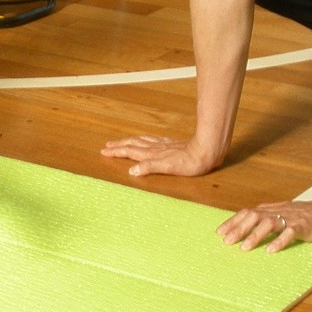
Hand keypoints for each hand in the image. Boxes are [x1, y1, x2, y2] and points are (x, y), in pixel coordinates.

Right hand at [100, 134, 224, 177]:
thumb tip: (131, 171)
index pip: (130, 152)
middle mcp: (155, 148)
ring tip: (122, 141)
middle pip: (133, 144)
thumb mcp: (168, 168)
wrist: (206, 151)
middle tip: (107, 145)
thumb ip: (149, 167)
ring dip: (129, 141)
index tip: (104, 151)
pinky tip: (147, 140)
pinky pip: (152, 140)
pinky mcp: (172, 144)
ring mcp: (163, 145)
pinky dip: (144, 140)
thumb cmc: (189, 163)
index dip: (117, 152)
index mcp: (152, 155)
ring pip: (141, 141)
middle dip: (119, 145)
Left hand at [218, 197, 311, 251]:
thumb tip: (247, 224)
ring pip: (269, 223)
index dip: (233, 221)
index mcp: (273, 209)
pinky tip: (271, 250)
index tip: (220, 233)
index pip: (248, 212)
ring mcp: (292, 218)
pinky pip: (290, 233)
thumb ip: (268, 217)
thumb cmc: (308, 215)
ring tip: (244, 248)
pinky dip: (279, 241)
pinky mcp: (304, 226)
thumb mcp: (285, 214)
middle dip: (238, 228)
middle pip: (254, 216)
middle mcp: (279, 212)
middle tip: (227, 242)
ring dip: (255, 235)